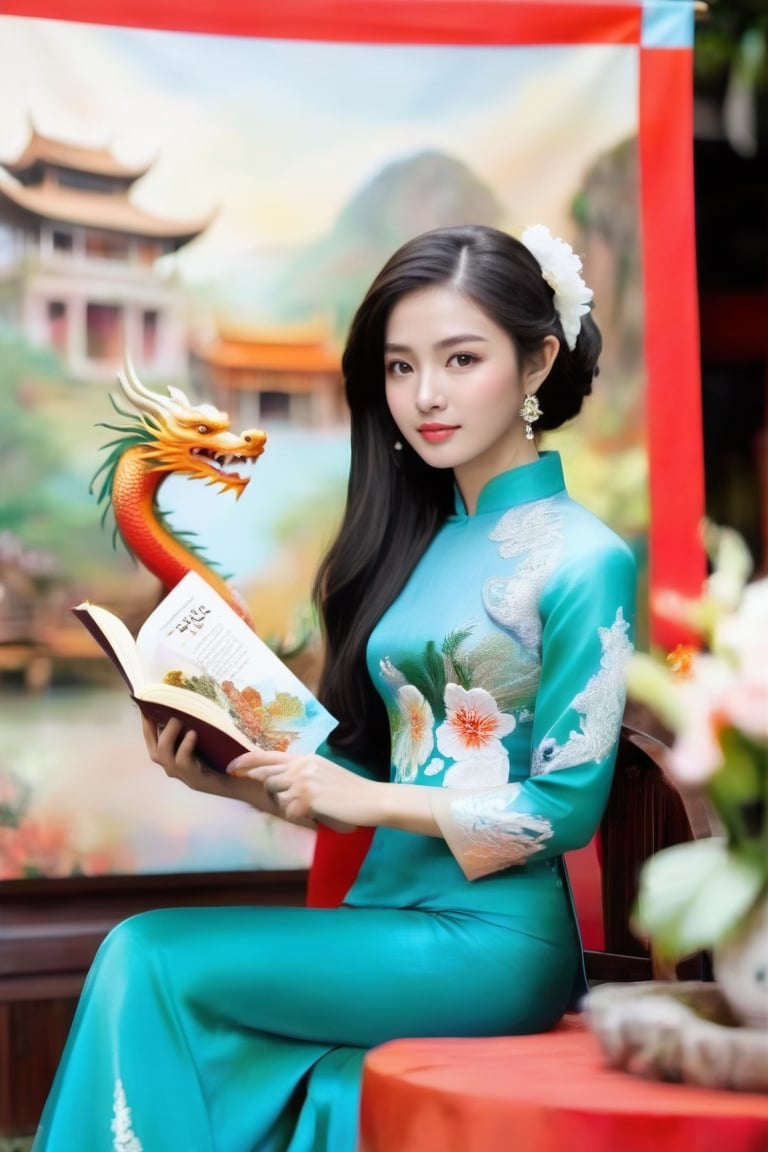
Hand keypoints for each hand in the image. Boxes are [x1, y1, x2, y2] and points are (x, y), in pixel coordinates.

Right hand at [140, 715, 316, 827]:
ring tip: (182, 722)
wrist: (252, 778)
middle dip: (157, 731)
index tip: (145, 706)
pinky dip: (185, 747)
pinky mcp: (197, 781)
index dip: (147, 725)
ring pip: (164, 757)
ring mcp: (185, 777)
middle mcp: (177, 769)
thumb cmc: (233, 754)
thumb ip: (200, 722)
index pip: (153, 741)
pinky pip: (182, 764)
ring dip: (170, 737)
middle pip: (154, 751)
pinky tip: (194, 735)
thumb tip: (193, 697)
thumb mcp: (212, 735)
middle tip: (172, 715)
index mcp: (177, 756)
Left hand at [227, 748, 372, 833]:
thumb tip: (277, 781)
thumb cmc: (349, 790)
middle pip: (266, 777)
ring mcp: (303, 782)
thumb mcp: (323, 772)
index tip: (232, 768)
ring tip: (309, 808)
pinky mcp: (308, 799)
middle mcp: (301, 766)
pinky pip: (290, 811)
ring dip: (288, 806)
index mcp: (305, 758)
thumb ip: (301, 772)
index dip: (245, 761)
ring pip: (276, 796)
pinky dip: (300, 817)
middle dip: (267, 790)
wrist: (371, 799)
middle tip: (279, 799)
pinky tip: (316, 815)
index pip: (267, 756)